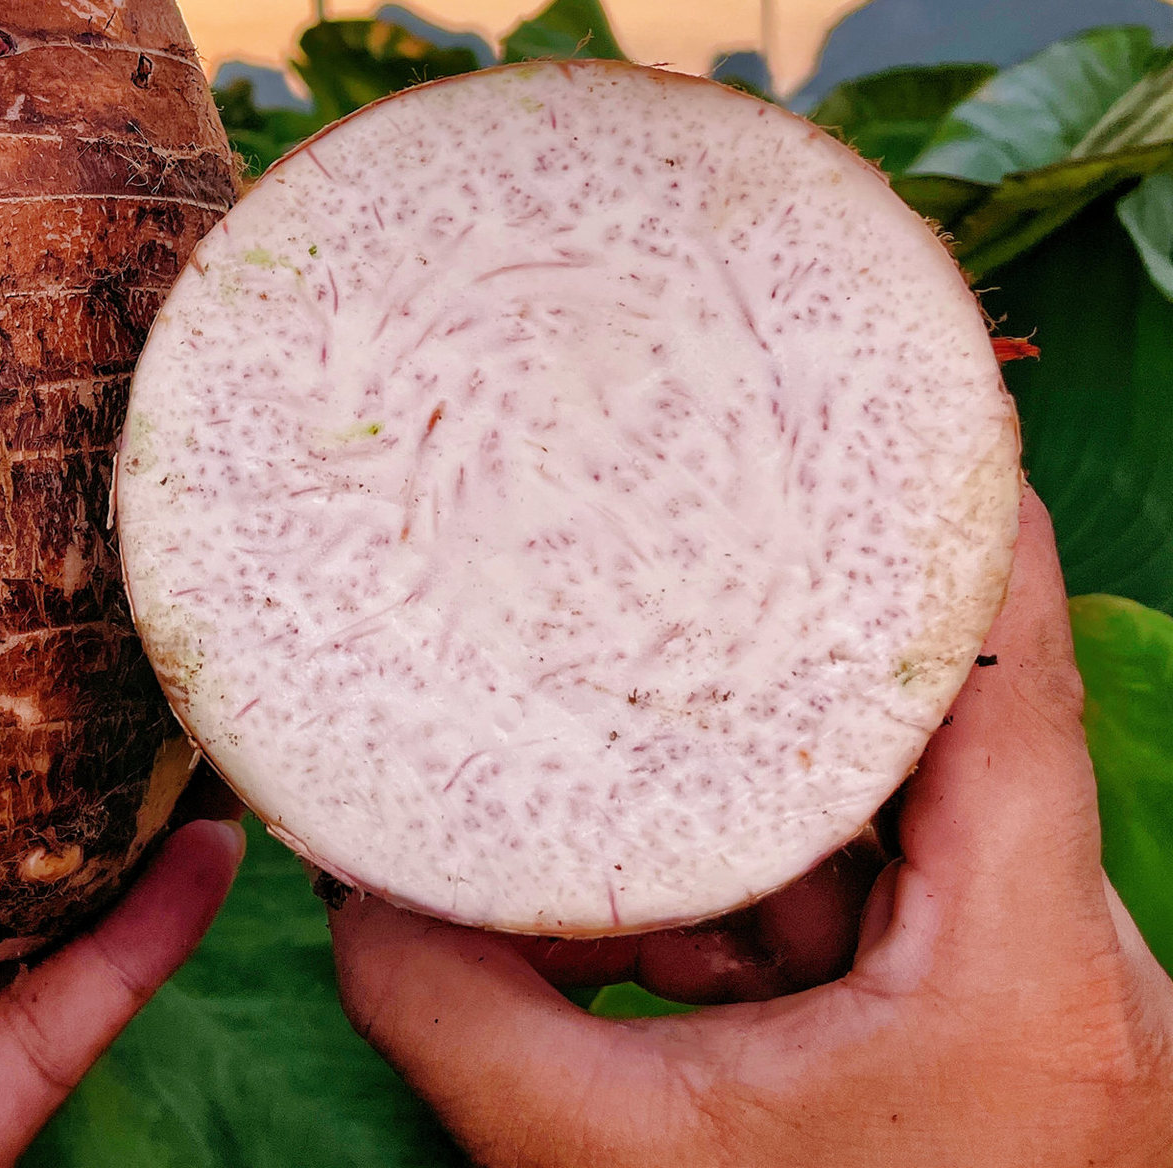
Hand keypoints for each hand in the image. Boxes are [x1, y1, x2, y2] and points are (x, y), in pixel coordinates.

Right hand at [330, 488, 1172, 1165]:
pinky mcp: (1002, 1025)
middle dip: (774, 707)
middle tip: (664, 626)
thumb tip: (347, 884)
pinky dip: (780, 914)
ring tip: (654, 916)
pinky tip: (686, 977)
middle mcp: (1070, 959)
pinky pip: (888, 906)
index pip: (1015, 672)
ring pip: (897, 827)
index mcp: (1025, 968)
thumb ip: (457, 1020)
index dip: (959, 511)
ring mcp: (1043, 990)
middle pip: (933, 738)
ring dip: (762, 842)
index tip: (888, 391)